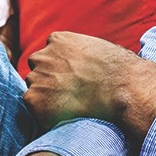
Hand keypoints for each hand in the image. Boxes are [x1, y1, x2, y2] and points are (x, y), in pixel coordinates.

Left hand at [24, 33, 155, 141]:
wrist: (121, 88)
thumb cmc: (120, 70)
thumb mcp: (99, 49)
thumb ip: (83, 53)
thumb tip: (89, 62)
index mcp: (58, 40)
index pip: (49, 54)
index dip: (59, 68)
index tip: (71, 79)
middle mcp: (43, 56)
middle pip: (37, 69)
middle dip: (48, 80)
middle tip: (68, 94)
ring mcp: (36, 76)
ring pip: (34, 88)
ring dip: (47, 96)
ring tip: (70, 106)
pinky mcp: (34, 99)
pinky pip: (34, 109)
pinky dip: (46, 114)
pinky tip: (66, 115)